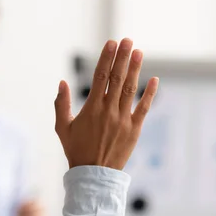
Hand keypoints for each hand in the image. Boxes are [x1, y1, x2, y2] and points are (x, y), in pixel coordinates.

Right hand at [54, 38, 158, 169]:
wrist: (93, 175)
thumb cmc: (76, 150)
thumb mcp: (62, 127)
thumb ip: (61, 104)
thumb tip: (62, 83)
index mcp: (91, 109)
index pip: (100, 77)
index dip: (106, 58)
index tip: (111, 43)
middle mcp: (109, 111)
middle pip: (117, 78)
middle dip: (122, 57)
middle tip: (127, 40)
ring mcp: (123, 120)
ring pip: (130, 89)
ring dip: (135, 69)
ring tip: (138, 52)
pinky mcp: (134, 130)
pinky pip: (143, 108)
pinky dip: (150, 94)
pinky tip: (155, 79)